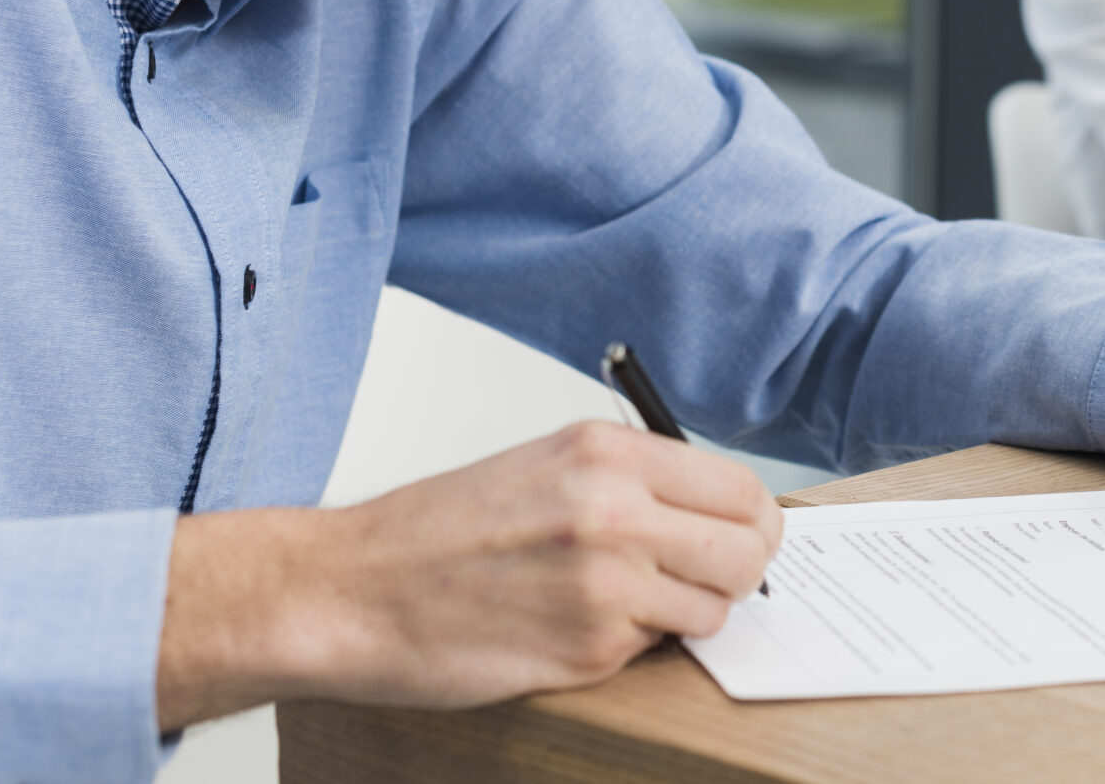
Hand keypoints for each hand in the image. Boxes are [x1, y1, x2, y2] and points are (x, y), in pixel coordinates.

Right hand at [155, 419, 781, 730]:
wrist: (352, 590)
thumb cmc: (440, 530)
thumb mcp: (547, 466)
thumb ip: (635, 483)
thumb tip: (718, 513)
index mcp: (607, 454)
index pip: (741, 488)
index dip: (753, 521)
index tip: (744, 537)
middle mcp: (615, 511)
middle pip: (747, 551)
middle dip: (740, 572)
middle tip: (710, 580)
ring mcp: (605, 585)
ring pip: (712, 609)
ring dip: (685, 615)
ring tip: (626, 604)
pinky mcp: (588, 651)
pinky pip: (653, 650)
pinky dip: (631, 646)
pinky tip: (577, 628)